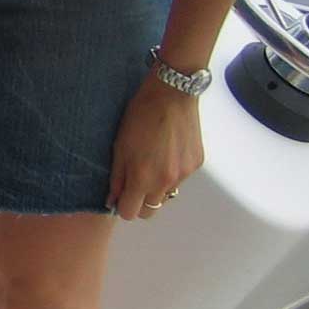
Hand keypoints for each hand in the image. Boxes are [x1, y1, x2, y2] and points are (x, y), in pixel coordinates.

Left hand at [107, 76, 203, 220]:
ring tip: (150, 162)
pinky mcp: (196, 165)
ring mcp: (184, 175)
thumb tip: (112, 200)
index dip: (122, 206)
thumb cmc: (140, 116)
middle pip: (150, 211)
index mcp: (143, 178)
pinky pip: (180, 180)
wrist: (172, 95)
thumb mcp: (119, 146)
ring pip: (166, 195)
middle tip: (132, 183)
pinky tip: (165, 153)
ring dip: (155, 187)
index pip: (130, 213)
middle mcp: (166, 182)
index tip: (119, 195)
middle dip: (139, 202)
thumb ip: (116, 177)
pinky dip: (170, 174)